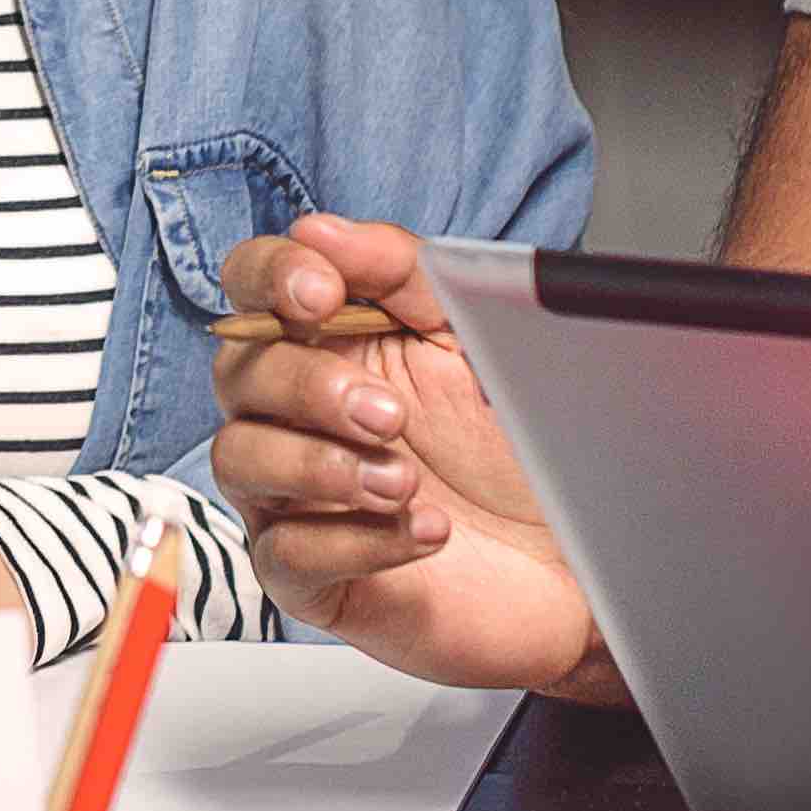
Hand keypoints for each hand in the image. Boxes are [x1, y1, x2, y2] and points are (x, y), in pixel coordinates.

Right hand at [204, 215, 623, 701]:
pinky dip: (354, 541)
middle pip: (238, 373)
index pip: (252, 284)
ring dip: (321, 466)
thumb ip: (403, 273)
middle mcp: (296, 413)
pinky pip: (284, 555)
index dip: (270, 276)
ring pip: (239, 459)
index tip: (321, 293)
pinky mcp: (313, 578)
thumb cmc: (515, 445)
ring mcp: (294, 496)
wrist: (572, 558)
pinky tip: (422, 532)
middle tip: (391, 414)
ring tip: (405, 481)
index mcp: (328, 340)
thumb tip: (319, 232)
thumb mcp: (473, 337)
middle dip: (310, 386)